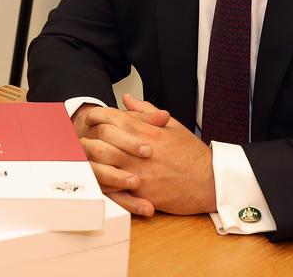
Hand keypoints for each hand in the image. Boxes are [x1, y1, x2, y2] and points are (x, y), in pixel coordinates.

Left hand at [79, 94, 215, 216]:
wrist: (211, 181)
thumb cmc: (192, 155)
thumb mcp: (173, 126)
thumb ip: (147, 111)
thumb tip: (127, 99)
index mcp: (148, 131)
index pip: (113, 118)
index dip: (96, 116)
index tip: (90, 119)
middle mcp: (141, 151)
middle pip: (101, 140)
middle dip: (87, 139)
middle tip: (81, 140)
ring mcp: (140, 173)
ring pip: (103, 165)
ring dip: (90, 162)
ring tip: (83, 161)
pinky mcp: (142, 193)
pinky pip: (113, 189)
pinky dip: (102, 184)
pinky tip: (96, 181)